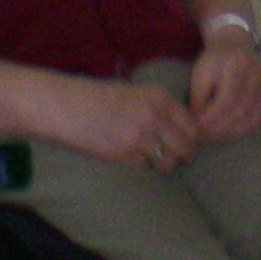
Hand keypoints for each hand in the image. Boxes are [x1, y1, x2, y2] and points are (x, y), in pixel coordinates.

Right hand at [64, 78, 202, 171]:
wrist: (68, 107)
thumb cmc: (99, 98)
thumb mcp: (135, 93)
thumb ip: (158, 107)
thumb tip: (181, 128)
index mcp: (159, 97)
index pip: (192, 125)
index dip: (191, 137)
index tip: (184, 141)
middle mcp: (154, 116)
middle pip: (186, 147)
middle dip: (182, 154)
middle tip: (174, 156)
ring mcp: (140, 137)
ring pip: (169, 162)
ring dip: (164, 164)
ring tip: (153, 159)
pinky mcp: (125, 154)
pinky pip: (145, 166)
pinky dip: (141, 164)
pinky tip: (130, 156)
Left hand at [187, 34, 260, 144]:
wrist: (237, 45)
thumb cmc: (215, 60)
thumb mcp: (201, 73)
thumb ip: (198, 98)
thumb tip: (195, 125)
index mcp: (238, 65)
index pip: (227, 99)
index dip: (212, 118)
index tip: (197, 129)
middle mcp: (258, 75)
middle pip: (241, 111)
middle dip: (220, 129)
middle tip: (204, 138)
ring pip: (252, 118)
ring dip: (232, 134)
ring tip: (215, 138)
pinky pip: (260, 119)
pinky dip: (244, 131)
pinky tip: (230, 135)